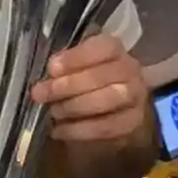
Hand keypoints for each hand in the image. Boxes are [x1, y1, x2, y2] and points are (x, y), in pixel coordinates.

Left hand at [30, 33, 148, 142]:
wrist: (105, 110)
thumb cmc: (82, 80)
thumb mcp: (73, 66)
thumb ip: (63, 66)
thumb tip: (51, 71)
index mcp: (114, 49)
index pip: (103, 48)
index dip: (76, 57)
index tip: (51, 68)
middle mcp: (131, 70)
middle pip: (103, 76)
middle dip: (68, 86)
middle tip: (41, 93)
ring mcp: (135, 98)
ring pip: (107, 101)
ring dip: (74, 107)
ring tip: (53, 111)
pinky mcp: (132, 123)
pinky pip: (106, 128)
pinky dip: (79, 130)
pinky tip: (59, 130)